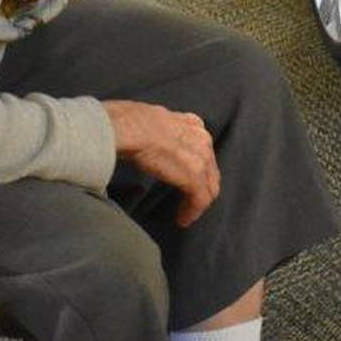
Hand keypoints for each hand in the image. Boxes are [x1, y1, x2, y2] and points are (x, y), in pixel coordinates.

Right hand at [103, 100, 219, 225]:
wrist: (132, 128)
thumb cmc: (131, 123)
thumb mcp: (152, 122)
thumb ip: (159, 132)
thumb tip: (146, 140)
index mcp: (192, 124)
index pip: (202, 151)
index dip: (197, 168)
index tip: (185, 180)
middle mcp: (202, 139)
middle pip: (210, 170)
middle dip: (201, 187)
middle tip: (187, 202)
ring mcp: (201, 158)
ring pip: (208, 186)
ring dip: (196, 203)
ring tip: (185, 214)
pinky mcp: (194, 177)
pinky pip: (199, 200)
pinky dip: (191, 212)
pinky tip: (182, 219)